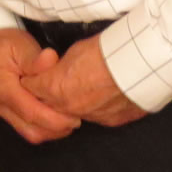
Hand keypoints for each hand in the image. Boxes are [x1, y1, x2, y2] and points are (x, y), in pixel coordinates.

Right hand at [0, 29, 80, 144]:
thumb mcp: (20, 45)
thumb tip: (51, 59)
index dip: (54, 118)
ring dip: (50, 131)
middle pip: (30, 129)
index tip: (74, 116)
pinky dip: (43, 127)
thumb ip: (36, 58)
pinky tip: (55, 118)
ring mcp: (1, 111)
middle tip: (76, 119)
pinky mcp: (6, 113)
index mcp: (1, 86)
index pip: (30, 111)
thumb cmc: (4, 45)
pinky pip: (26, 128)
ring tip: (68, 119)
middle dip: (56, 129)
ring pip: (28, 133)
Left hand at [20, 35, 146, 127]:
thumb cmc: (108, 51)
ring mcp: (92, 116)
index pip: (31, 88)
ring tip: (84, 87)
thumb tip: (60, 70)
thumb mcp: (75, 51)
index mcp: (56, 88)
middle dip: (49, 96)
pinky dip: (97, 108)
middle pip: (49, 106)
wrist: (140, 62)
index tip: (34, 76)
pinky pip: (98, 116)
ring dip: (74, 104)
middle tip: (56, 83)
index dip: (33, 80)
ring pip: (74, 114)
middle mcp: (71, 107)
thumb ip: (61, 67)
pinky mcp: (112, 121)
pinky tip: (103, 95)